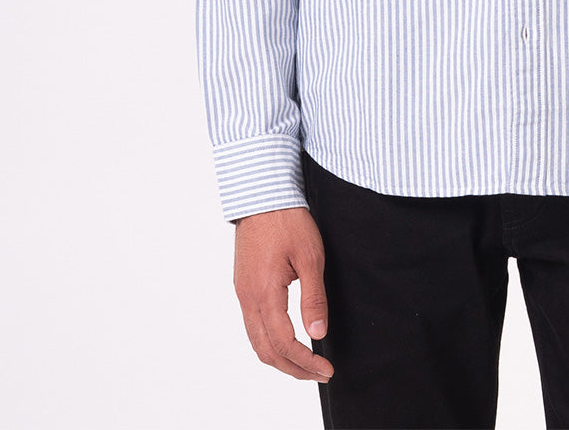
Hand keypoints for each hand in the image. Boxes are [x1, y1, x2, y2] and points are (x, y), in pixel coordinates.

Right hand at [233, 206, 334, 381]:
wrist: (263, 195)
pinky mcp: (243, 285)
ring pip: (256, 341)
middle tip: (319, 373)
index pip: (284, 344)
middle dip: (293, 369)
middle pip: (266, 351)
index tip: (326, 369)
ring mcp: (242, 293)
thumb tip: (318, 334)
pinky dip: (269, 342)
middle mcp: (248, 298)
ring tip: (305, 362)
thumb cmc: (288, 221)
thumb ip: (314, 299)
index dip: (306, 362)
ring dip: (280, 358)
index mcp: (264, 294)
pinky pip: (252, 325)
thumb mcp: (310, 257)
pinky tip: (287, 339)